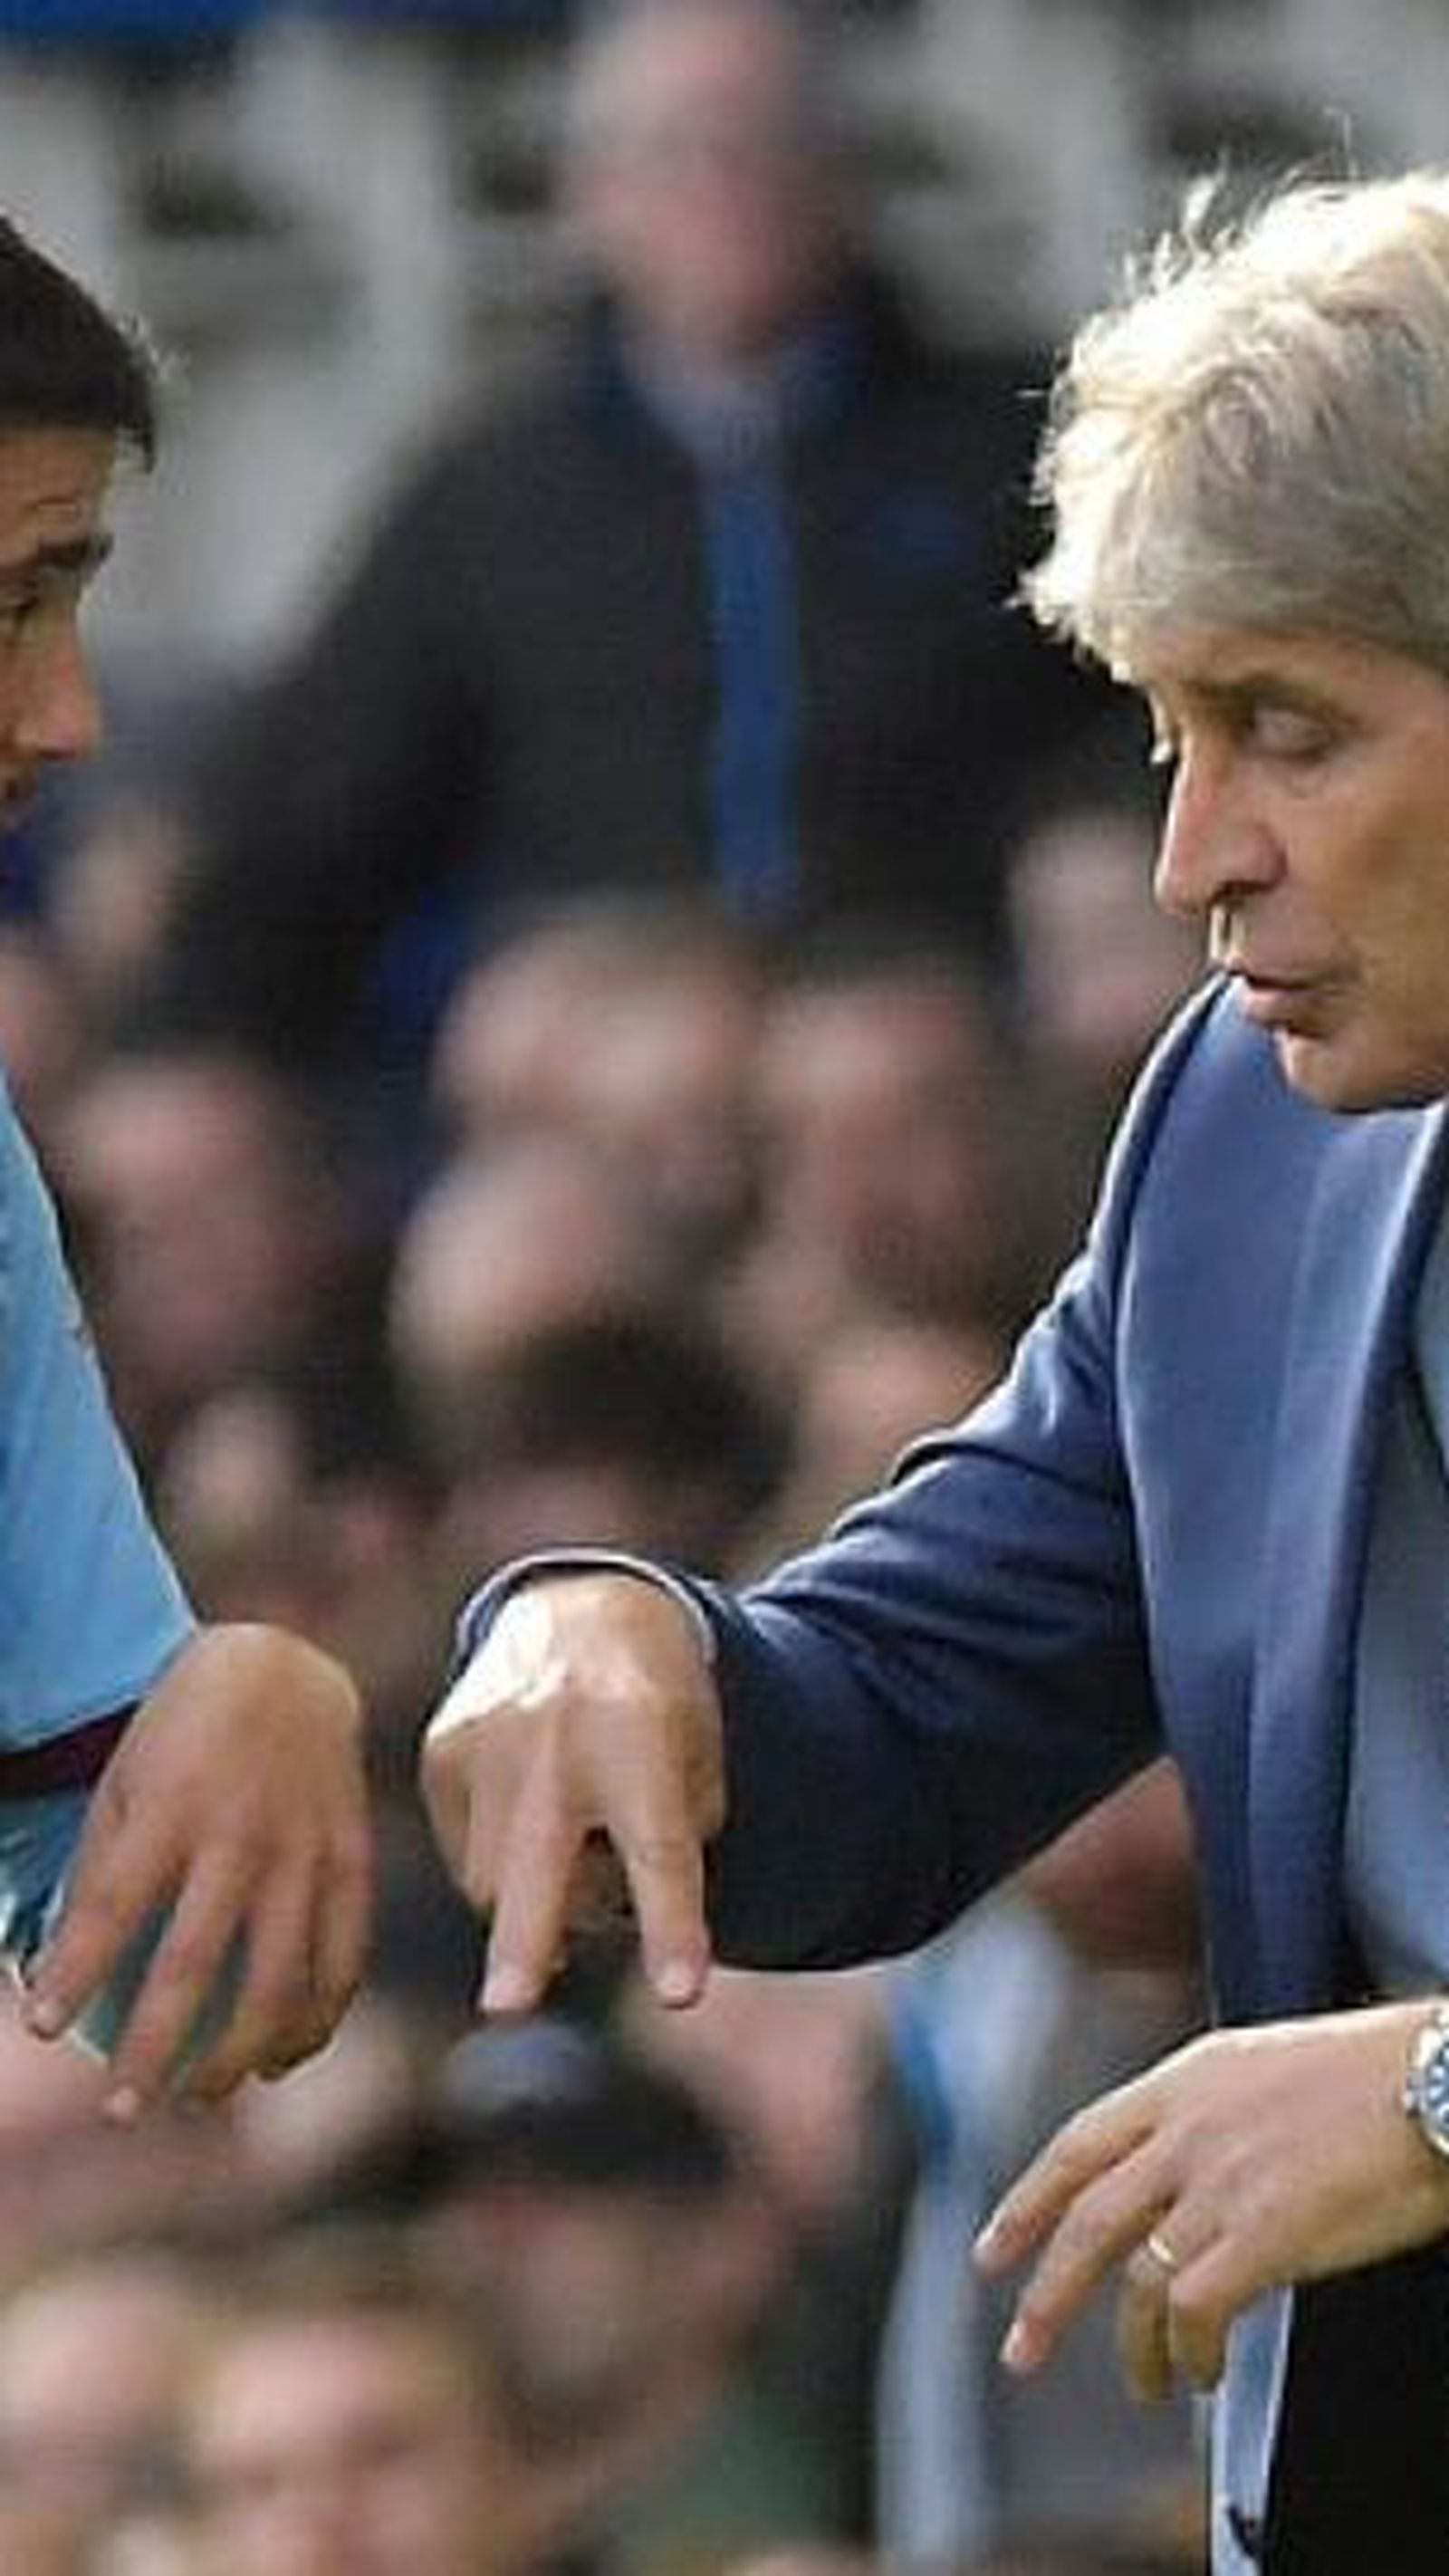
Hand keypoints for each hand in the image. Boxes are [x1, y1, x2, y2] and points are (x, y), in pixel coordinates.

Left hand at [23, 1623, 369, 2117]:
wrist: (287, 1669)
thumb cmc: (183, 1735)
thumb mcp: (126, 1779)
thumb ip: (105, 1868)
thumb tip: (63, 1974)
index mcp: (171, 1807)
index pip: (110, 1906)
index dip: (73, 1972)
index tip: (39, 2026)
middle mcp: (241, 1836)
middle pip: (194, 1966)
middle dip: (153, 2050)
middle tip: (120, 2111)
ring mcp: (305, 1852)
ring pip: (277, 1980)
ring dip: (235, 2056)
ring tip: (196, 2098)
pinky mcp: (353, 1861)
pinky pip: (341, 1960)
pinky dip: (315, 2021)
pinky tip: (281, 2059)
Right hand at [421, 1573, 724, 2014]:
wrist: (581, 1614)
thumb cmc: (660, 1711)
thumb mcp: (699, 1759)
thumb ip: (670, 1841)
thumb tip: (599, 1921)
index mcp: (640, 1738)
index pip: (660, 1850)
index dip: (673, 1926)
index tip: (680, 1993)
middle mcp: (555, 1741)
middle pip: (538, 1863)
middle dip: (524, 1940)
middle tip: (510, 2007)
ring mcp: (488, 1744)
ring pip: (496, 1882)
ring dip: (537, 1904)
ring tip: (579, 1851)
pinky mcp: (442, 1753)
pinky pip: (465, 1855)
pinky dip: (504, 1866)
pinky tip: (536, 1820)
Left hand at [974, 2002, 1448, 2398]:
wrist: (1437, 2081)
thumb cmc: (1375, 2078)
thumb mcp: (1263, 2068)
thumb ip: (1208, 2116)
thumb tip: (1178, 2179)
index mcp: (1184, 2080)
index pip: (1078, 2144)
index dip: (1026, 2201)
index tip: (992, 2249)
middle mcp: (1188, 2126)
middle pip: (1087, 2219)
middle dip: (1045, 2292)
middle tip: (1020, 2350)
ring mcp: (1223, 2180)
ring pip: (1138, 2278)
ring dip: (1134, 2346)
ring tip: (1146, 2383)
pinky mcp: (1266, 2231)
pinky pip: (1197, 2310)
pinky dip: (1190, 2351)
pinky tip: (1202, 2371)